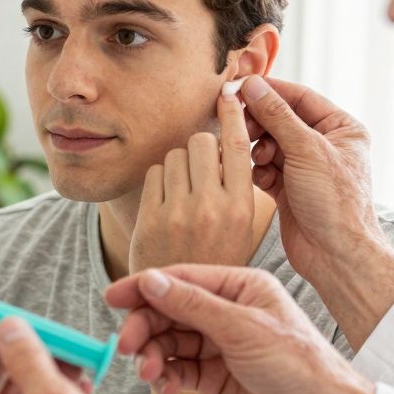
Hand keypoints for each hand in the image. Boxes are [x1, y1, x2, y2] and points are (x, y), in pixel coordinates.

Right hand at [104, 265, 374, 393]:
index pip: (180, 280)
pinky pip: (177, 369)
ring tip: (150, 374)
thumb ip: (192, 304)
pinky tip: (166, 386)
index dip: (143, 287)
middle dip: (145, 328)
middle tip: (128, 346)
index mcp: (239, 288)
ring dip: (153, 356)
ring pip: (169, 342)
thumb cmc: (298, 364)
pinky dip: (166, 376)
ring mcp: (218, 346)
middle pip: (168, 311)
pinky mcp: (213, 377)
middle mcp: (226, 313)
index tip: (112, 297)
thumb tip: (150, 280)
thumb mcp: (242, 328)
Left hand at [129, 81, 256, 273]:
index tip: (230, 92)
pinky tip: (165, 201)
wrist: (181, 301)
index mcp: (242, 207)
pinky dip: (159, 180)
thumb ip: (236, 186)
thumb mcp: (240, 227)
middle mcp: (213, 206)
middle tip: (199, 170)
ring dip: (178, 165)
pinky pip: (154, 173)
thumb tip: (226, 137)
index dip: (233, 113)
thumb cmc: (214, 259)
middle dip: (199, 148)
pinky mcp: (151, 217)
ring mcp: (179, 212)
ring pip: (176, 155)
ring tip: (182, 192)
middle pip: (202, 141)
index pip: (238, 144)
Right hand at [243, 76, 393, 348]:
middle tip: (238, 128)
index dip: (269, 92)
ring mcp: (305, 166)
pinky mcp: (288, 186)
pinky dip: (256, 171)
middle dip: (259, 125)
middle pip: (280, 119)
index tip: (238, 89)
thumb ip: (277, 116)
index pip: (299, 97)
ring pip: (268, 144)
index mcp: (341, 128)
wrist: (335, 254)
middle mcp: (324, 144)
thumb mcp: (306, 150)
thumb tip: (252, 85)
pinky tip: (258, 180)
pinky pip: (263, 168)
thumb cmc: (334, 202)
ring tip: (257, 161)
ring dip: (256, 150)